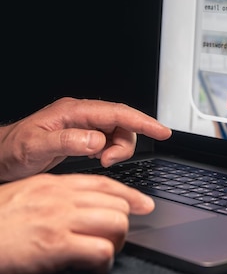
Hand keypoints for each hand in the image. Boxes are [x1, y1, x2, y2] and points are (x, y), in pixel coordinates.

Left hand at [0, 97, 171, 181]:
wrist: (0, 156)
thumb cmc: (12, 149)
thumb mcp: (36, 147)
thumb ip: (67, 142)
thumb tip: (97, 140)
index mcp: (74, 111)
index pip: (117, 112)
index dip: (142, 121)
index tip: (162, 131)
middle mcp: (81, 115)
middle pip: (122, 123)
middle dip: (125, 143)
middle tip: (107, 162)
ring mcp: (83, 125)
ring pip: (117, 133)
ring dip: (117, 150)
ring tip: (100, 162)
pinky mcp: (82, 136)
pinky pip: (108, 141)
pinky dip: (110, 152)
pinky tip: (96, 159)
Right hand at [0, 172, 154, 273]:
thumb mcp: (26, 196)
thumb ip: (54, 196)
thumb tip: (77, 205)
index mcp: (54, 185)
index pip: (104, 184)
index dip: (129, 195)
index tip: (144, 203)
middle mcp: (62, 198)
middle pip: (115, 203)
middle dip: (125, 222)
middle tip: (119, 237)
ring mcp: (60, 221)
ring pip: (115, 222)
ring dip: (117, 241)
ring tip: (106, 253)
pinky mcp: (56, 247)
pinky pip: (100, 250)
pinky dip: (105, 261)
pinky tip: (96, 267)